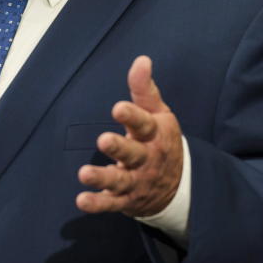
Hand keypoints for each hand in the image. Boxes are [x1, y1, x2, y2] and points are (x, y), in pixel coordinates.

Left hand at [76, 56, 182, 216]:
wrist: (180, 186)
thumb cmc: (160, 140)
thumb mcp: (158, 113)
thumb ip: (145, 89)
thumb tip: (141, 59)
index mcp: (155, 135)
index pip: (144, 124)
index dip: (132, 116)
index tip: (118, 108)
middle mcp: (147, 159)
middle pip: (133, 153)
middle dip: (119, 148)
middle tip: (103, 140)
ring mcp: (137, 181)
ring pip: (120, 180)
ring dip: (102, 177)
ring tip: (84, 173)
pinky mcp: (126, 199)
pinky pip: (111, 203)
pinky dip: (97, 203)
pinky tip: (81, 200)